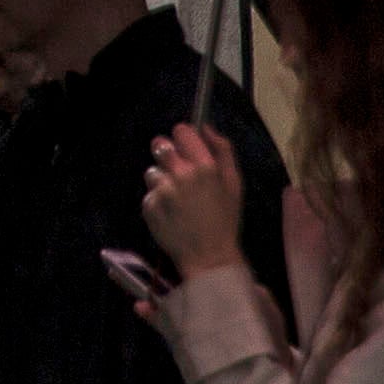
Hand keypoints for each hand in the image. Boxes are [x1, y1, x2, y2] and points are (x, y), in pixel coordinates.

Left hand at [143, 125, 248, 280]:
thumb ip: (223, 152)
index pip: (181, 130)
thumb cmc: (225, 219)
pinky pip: (149, 194)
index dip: (183, 138)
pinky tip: (171, 214)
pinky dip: (158, 201)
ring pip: (152, 170)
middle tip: (179, 174)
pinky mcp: (149, 205)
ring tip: (179, 201)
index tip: (187, 149)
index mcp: (205, 167)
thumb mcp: (234, 184)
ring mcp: (163, 190)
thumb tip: (205, 127)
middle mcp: (181, 175)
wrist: (210, 257)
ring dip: (162, 181)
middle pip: (160, 145)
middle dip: (168, 156)